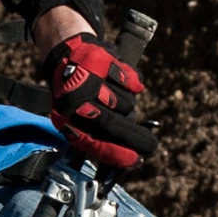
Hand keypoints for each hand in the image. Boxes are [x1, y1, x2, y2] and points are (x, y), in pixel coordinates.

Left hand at [41, 34, 155, 172]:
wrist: (67, 56)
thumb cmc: (78, 95)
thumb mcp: (79, 119)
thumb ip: (99, 138)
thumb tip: (130, 161)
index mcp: (67, 120)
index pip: (94, 142)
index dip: (116, 154)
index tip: (135, 160)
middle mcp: (75, 101)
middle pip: (112, 125)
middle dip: (134, 138)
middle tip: (150, 146)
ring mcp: (88, 80)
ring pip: (126, 104)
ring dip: (126, 104)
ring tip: (112, 95)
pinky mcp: (102, 61)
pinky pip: (131, 82)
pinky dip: (132, 83)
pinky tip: (118, 80)